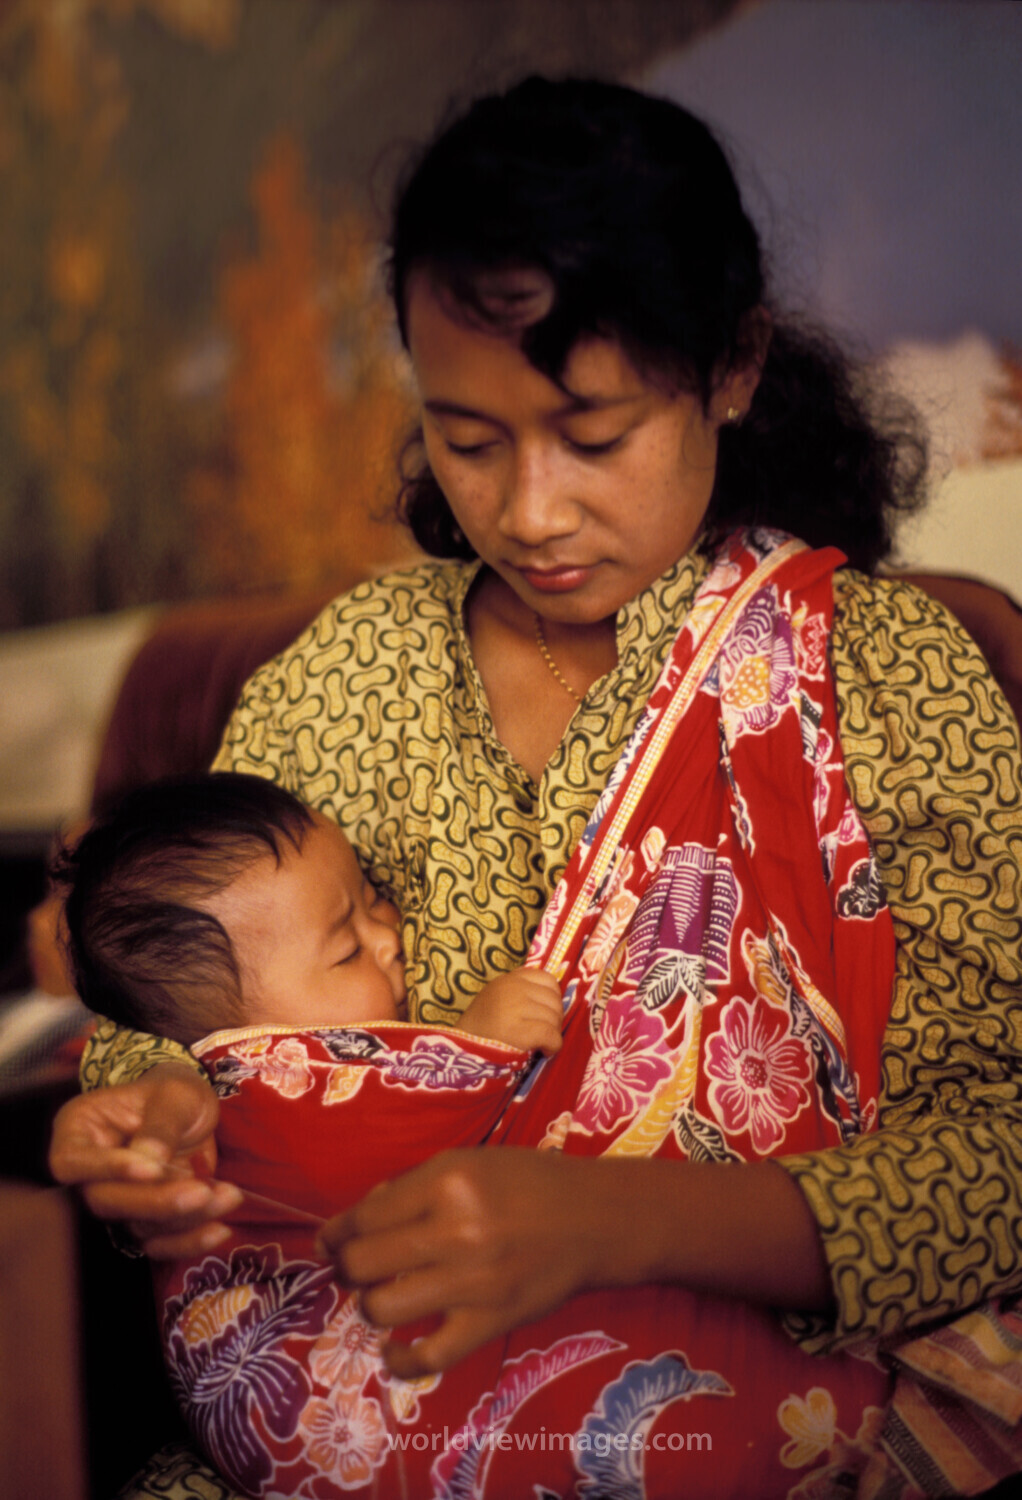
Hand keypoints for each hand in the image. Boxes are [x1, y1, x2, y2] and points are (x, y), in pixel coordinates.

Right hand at [49, 1062, 241, 1257]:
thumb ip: (162, 1123)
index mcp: (79, 1130)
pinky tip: (219, 1230)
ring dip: (185, 1219)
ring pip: (136, 1224)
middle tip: (202, 1192)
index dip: (108, 1169)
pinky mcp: (141, 1220)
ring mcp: (115, 1200)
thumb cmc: (174, 1094)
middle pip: (105, 1202)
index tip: (153, 1169)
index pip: (72, 1162)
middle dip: (157, 1201)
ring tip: (228, 1197)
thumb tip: (150, 1158)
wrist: (190, 1111)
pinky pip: (156, 1243)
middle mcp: (88, 1173)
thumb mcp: (175, 1094)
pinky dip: (188, 1242)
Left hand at [317, 1151, 833, 1377]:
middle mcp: (456, 1229)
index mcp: (447, 1181)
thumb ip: (414, 1185)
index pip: (364, 1215)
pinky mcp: (491, 1321)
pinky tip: (393, 1350)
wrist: (594, 1219)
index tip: (329, 1242)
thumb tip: (361, 1216)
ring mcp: (473, 1280)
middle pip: (363, 1262)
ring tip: (379, 1297)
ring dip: (369, 1306)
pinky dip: (399, 1360)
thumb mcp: (471, 1161)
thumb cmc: (529, 1182)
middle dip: (346, 1268)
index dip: (335, 1232)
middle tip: (353, 1269)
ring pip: (383, 1307)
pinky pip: (428, 1356)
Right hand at [458, 967, 563, 1054]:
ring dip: (553, 1034)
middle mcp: (513, 989)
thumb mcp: (497, 1000)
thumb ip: (520, 993)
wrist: (459, 1053)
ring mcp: (516, 1008)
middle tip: (544, 1033)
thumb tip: (554, 1000)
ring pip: (554, 1018)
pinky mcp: (521, 1031)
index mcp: (508, 980)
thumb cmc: (480, 1031)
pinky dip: (553, 1046)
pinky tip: (544, 1051)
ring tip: (540, 1043)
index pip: (547, 979)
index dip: (551, 999)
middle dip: (554, 1019)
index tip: (543, 1014)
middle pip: (554, 1000)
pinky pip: (552, 1035)